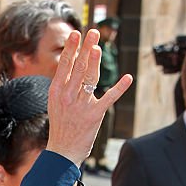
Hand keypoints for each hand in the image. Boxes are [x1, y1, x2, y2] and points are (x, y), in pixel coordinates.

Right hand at [47, 28, 132, 165]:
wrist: (62, 152)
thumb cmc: (61, 128)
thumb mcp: (57, 104)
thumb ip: (66, 86)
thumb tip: (75, 64)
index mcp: (57, 92)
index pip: (65, 66)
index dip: (71, 49)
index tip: (76, 34)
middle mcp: (68, 97)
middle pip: (78, 67)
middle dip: (86, 48)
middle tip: (93, 32)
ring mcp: (81, 106)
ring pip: (90, 78)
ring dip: (95, 61)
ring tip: (99, 47)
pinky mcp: (94, 115)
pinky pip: (109, 98)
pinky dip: (119, 88)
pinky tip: (128, 78)